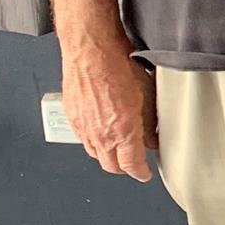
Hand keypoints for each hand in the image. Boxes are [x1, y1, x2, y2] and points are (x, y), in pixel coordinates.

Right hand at [61, 36, 155, 181]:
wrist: (90, 50)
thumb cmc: (118, 65)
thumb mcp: (147, 95)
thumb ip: (149, 122)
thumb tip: (152, 137)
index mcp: (123, 131)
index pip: (131, 165)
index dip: (140, 173)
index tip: (144, 174)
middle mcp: (100, 134)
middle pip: (111, 166)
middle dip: (124, 168)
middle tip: (133, 164)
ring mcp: (83, 127)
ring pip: (95, 154)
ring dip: (107, 156)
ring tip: (118, 150)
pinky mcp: (72, 117)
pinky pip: (82, 139)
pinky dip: (93, 142)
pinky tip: (100, 133)